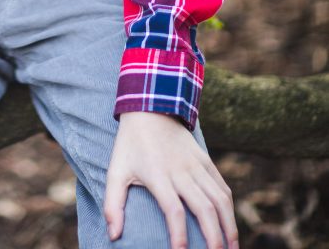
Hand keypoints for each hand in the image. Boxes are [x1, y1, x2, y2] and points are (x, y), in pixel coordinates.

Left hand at [105, 112, 237, 248]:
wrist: (150, 108)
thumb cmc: (130, 145)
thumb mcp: (115, 171)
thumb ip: (113, 204)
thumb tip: (113, 236)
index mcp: (158, 176)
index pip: (173, 211)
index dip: (179, 235)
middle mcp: (181, 171)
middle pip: (204, 209)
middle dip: (214, 238)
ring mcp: (196, 165)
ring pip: (219, 199)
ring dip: (229, 226)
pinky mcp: (205, 160)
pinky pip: (222, 186)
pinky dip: (229, 207)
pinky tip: (231, 226)